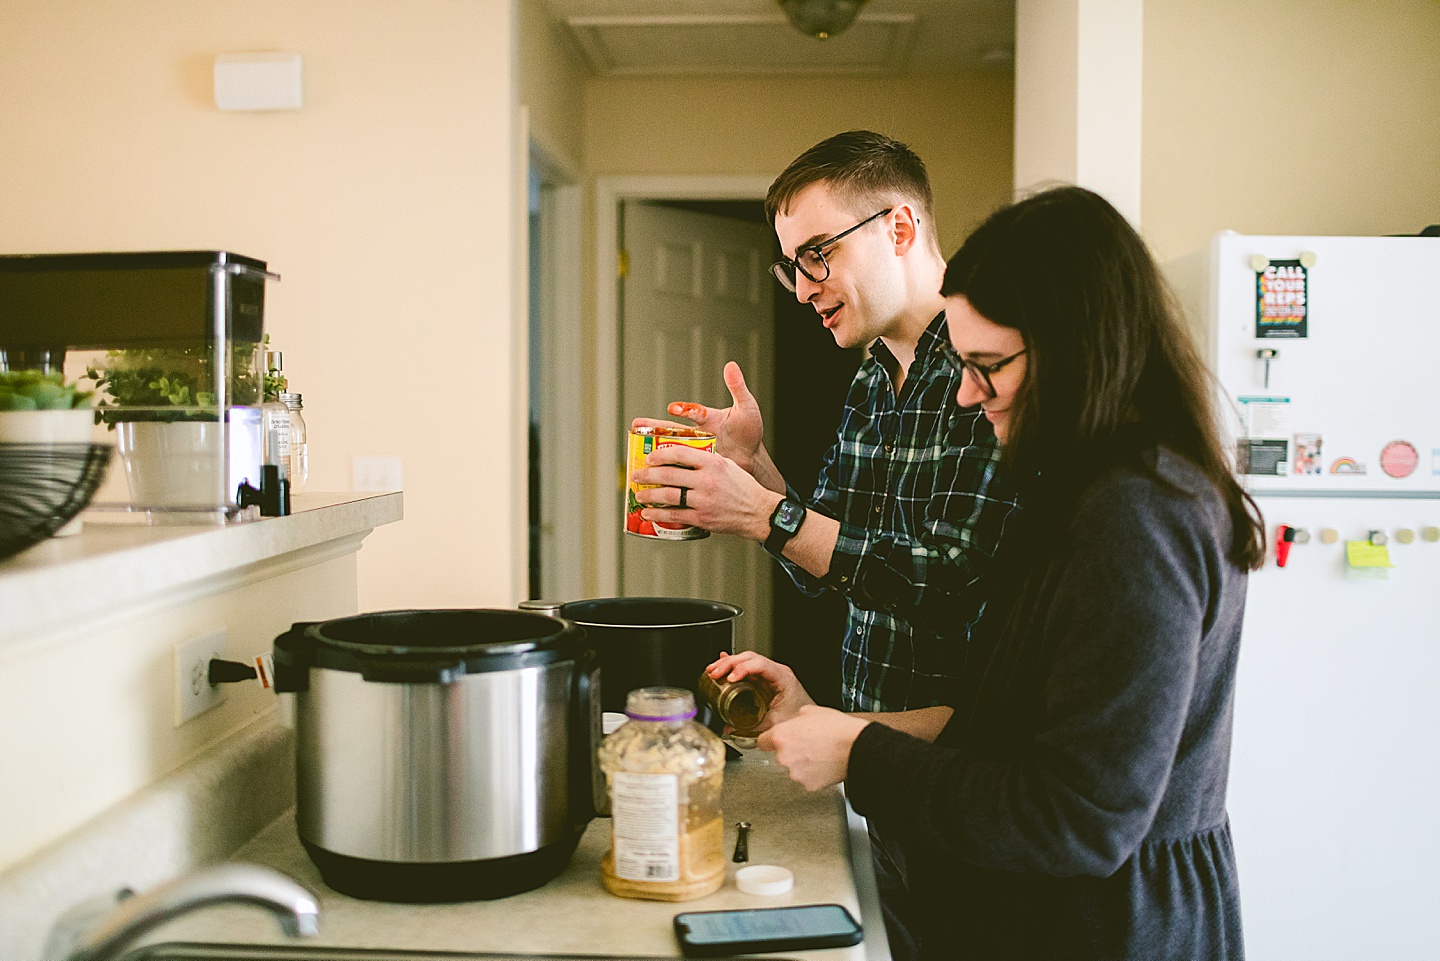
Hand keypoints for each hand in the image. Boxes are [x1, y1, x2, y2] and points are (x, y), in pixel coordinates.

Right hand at [630, 362, 764, 473]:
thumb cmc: (749, 430)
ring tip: (636, 450)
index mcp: (706, 418)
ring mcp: (695, 450)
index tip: (672, 408)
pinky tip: (654, 474)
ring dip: (655, 449)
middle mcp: (696, 433)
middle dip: (653, 427)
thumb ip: (737, 388)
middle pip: (671, 430)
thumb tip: (731, 365)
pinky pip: (680, 467)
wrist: (753, 458)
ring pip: (671, 449)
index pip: (694, 412)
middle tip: (635, 424)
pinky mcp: (696, 465)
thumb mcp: (746, 407)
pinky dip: (668, 470)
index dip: (684, 410)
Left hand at [632, 444, 779, 541]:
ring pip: (669, 496)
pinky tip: (649, 513)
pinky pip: (675, 516)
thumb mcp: (727, 466)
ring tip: (640, 495)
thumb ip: (705, 461)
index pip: (680, 454)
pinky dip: (658, 515)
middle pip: (669, 475)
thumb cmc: (742, 488)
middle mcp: (707, 481)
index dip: (661, 455)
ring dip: (650, 495)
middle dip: (648, 475)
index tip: (650, 458)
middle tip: (637, 475)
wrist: (758, 512)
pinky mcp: (702, 518)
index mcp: (713, 464)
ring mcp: (704, 501)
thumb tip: (680, 458)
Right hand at [705, 651, 814, 728]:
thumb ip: (751, 727)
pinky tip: (722, 662)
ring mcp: (770, 673)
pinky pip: (747, 667)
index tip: (730, 678)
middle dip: (730, 663)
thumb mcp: (773, 724)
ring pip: (747, 660)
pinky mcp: (764, 679)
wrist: (809, 721)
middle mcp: (776, 671)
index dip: (743, 668)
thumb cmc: (797, 718)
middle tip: (715, 673)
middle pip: (750, 658)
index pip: (760, 665)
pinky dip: (734, 666)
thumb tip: (728, 728)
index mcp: (782, 677)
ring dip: (728, 663)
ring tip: (713, 670)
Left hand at [758, 706, 870, 791]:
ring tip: (819, 753)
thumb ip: (795, 720)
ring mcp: (796, 773)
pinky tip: (824, 763)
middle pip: (779, 755)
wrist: (857, 746)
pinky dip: (813, 773)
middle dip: (790, 750)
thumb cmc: (837, 728)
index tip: (775, 741)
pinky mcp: (809, 785)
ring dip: (802, 762)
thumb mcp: (811, 711)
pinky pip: (806, 778)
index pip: (761, 742)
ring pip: (793, 768)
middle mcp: (784, 757)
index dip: (771, 740)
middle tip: (808, 743)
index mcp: (781, 737)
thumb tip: (794, 723)